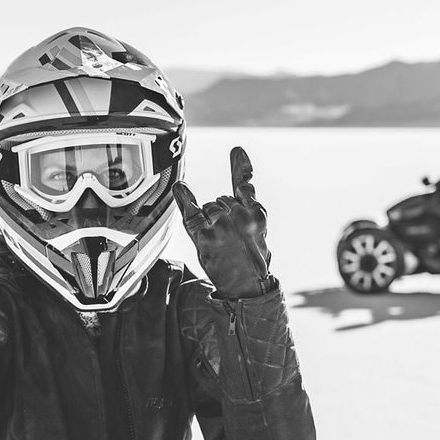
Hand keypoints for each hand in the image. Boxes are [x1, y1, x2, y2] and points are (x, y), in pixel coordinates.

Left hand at [173, 147, 273, 298]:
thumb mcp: (259, 231)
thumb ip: (249, 204)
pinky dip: (185, 199)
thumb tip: (244, 181)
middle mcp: (240, 215)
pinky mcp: (205, 235)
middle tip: (228, 238)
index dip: (240, 167)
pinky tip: (180, 189)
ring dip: (209, 220)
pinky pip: (192, 211)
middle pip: (220, 199)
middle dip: (221, 213)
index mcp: (257, 214)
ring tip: (220, 242)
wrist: (248, 288)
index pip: (244, 186)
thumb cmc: (252, 260)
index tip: (236, 150)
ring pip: (207, 207)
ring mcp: (221, 224)